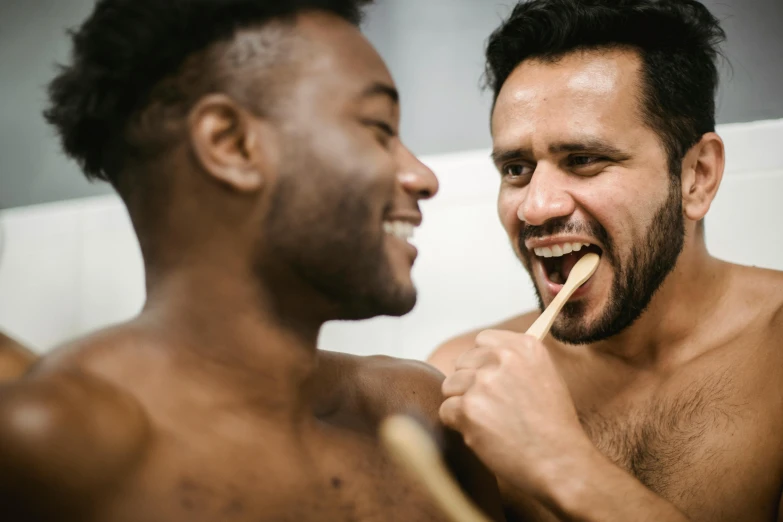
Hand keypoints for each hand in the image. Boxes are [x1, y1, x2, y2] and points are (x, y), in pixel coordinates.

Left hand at [439, 329, 592, 498]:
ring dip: (463, 405)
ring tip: (491, 423)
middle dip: (470, 385)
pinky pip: (446, 411)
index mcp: (524, 346)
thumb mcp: (545, 376)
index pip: (483, 340)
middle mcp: (503, 358)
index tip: (491, 379)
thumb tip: (485, 356)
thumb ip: (516, 361)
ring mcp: (484, 382)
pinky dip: (459, 425)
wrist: (560, 462)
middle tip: (493, 408)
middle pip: (462, 363)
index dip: (482, 362)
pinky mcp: (468, 408)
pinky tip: (484, 434)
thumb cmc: (554, 426)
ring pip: (450, 386)